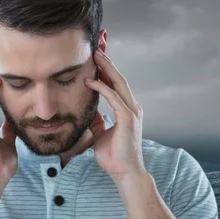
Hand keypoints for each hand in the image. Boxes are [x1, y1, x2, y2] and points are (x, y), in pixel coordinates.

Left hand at [84, 48, 146, 181]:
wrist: (123, 172)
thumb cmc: (113, 156)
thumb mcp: (100, 134)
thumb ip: (96, 122)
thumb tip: (88, 113)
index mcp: (126, 110)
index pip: (115, 84)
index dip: (106, 68)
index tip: (96, 55)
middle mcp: (131, 107)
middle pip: (118, 78)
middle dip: (108, 61)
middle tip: (97, 46)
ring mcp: (131, 112)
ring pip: (118, 84)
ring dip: (106, 68)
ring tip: (95, 54)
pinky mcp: (128, 119)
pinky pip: (114, 98)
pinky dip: (102, 88)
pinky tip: (90, 81)